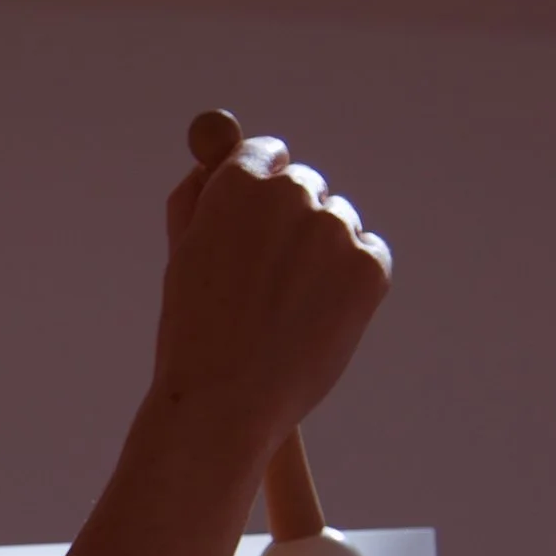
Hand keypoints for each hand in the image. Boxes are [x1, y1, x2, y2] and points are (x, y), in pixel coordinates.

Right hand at [154, 112, 389, 452]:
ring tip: (292, 307)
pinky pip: (372, 253)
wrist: (225, 400)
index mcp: (238, 182)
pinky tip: (322, 314)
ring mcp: (335, 228)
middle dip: (295, 219)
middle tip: (274, 277)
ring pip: (341, 221)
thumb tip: (215, 165)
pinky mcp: (369, 266)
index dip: (263, 185)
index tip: (262, 217)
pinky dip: (355, 278)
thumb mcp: (184, 253)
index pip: (267, 154)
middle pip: (307, 185)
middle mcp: (290, 193)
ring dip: (326, 250)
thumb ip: (199, 199)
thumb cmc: (194, 333)